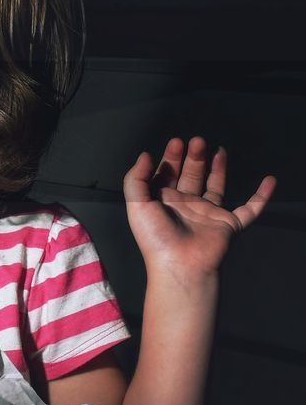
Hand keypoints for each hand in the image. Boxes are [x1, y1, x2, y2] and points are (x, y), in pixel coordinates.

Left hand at [123, 136, 275, 280]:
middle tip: (197, 140)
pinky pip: (250, 209)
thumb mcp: (136, 204)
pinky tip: (269, 181)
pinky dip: (262, 197)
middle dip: (194, 157)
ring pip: (216, 186)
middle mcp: (187, 206)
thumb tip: (144, 155)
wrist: (180, 265)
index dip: (172, 157)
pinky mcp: (228, 224)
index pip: (169, 174)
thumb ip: (136, 178)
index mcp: (165, 202)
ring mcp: (208, 215)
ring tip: (217, 148)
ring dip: (218, 167)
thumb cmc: (156, 237)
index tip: (177, 141)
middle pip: (192, 175)